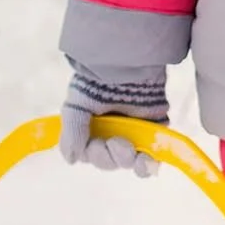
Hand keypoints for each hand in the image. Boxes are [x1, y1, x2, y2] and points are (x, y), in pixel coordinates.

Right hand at [59, 62, 167, 177]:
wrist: (125, 62)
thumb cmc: (96, 82)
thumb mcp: (76, 106)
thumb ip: (72, 133)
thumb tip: (71, 160)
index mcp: (93, 129)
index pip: (93, 154)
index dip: (96, 156)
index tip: (98, 145)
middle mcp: (113, 133)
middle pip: (112, 160)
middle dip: (113, 157)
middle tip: (117, 143)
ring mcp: (134, 131)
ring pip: (131, 161)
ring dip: (130, 161)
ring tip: (129, 150)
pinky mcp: (153, 128)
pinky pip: (152, 153)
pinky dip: (149, 162)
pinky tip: (146, 160)